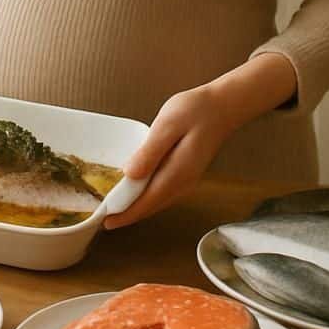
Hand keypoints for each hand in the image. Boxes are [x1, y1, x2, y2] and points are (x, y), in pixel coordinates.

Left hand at [103, 85, 230, 229]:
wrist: (223, 106)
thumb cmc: (195, 111)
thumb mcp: (167, 125)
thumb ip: (149, 152)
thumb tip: (130, 175)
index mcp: (176, 173)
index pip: (147, 202)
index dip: (125, 214)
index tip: (106, 222)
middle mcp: (184, 183)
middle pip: (152, 206)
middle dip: (128, 214)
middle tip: (105, 217)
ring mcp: (187, 180)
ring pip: (158, 201)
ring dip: (138, 206)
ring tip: (117, 207)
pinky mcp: (187, 173)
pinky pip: (164, 192)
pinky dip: (148, 196)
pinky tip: (137, 190)